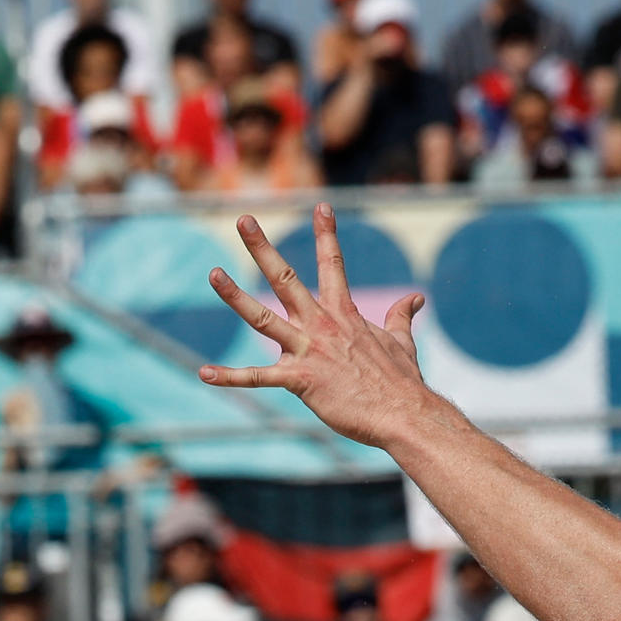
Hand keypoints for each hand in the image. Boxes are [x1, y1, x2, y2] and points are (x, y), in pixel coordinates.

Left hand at [200, 204, 438, 451]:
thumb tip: (416, 298)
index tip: (320, 206)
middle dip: (263, 248)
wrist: (402, 413)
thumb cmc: (401, 381)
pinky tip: (204, 373)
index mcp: (344, 313)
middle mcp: (322, 324)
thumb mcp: (401, 341)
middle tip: (244, 220)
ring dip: (235, 296)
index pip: (332, 264)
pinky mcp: (300, 381)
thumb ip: (401, 316)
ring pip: (263, 318)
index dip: (326, 234)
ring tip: (214, 274)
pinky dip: (230, 377)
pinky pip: (258, 378)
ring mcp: (309, 351)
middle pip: (286, 278)